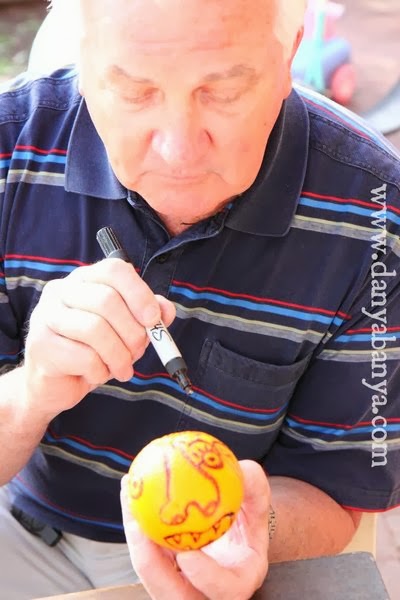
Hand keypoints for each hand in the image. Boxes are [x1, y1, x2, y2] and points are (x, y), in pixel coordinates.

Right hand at [23, 258, 175, 418]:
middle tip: (138, 352)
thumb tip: (166, 310)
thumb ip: (147, 317)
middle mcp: (61, 291)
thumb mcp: (124, 331)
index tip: (153, 320)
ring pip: (95, 329)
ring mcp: (47, 316)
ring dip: (119, 355)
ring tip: (123, 369)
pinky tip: (97, 375)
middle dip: (132, 332)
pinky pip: (84, 357)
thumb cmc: (91, 351)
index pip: (114, 269)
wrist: (54, 384)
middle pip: (107, 299)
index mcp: (85, 280)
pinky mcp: (40, 345)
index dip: (139, 293)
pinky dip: (100, 372)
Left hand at [121, 460, 270, 599]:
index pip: (224, 590)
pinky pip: (145, 551)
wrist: (232, 536)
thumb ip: (255, 489)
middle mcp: (205, 594)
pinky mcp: (160, 573)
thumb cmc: (248, 521)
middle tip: (139, 526)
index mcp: (237, 583)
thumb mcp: (259, 507)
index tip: (188, 554)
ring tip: (129, 497)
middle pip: (172, 594)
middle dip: (150, 565)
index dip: (205, 576)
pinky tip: (131, 489)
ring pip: (150, 572)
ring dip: (136, 537)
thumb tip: (243, 469)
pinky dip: (137, 523)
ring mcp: (180, 587)